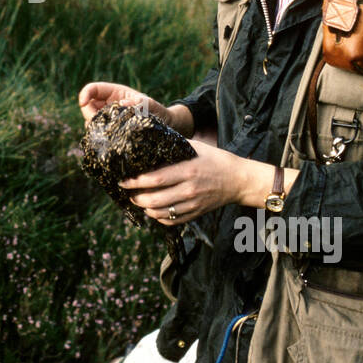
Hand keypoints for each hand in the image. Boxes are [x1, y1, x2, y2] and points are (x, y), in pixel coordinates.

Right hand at [78, 80, 184, 130]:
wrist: (165, 128)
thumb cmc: (159, 113)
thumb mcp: (152, 106)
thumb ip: (141, 103)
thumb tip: (123, 104)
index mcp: (115, 93)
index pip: (93, 89)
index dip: (85, 94)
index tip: (82, 102)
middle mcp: (109, 104)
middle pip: (87, 106)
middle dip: (89, 114)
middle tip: (99, 124)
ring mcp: (108, 118)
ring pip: (91, 121)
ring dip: (95, 128)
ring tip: (110, 134)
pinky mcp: (109, 131)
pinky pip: (97, 133)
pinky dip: (99, 137)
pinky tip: (110, 142)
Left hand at [119, 139, 244, 226]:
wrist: (238, 180)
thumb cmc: (216, 160)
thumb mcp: (195, 147)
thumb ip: (174, 146)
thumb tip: (150, 141)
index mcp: (187, 170)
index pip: (155, 179)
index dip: (136, 181)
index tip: (123, 180)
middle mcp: (189, 190)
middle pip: (154, 200)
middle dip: (136, 197)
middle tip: (128, 192)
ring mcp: (192, 204)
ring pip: (160, 213)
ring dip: (145, 208)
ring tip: (138, 200)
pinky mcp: (196, 214)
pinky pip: (171, 221)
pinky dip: (158, 218)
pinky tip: (154, 210)